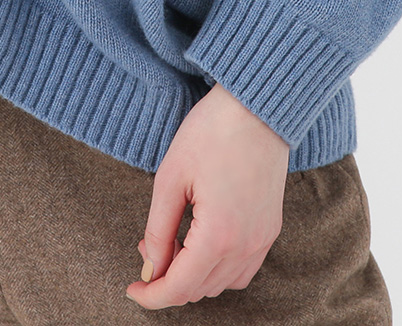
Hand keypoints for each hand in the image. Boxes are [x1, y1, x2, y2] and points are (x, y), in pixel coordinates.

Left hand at [125, 82, 289, 309]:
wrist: (257, 106)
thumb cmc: (211, 132)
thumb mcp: (171, 177)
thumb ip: (158, 229)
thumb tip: (150, 265)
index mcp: (218, 235)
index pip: (180, 288)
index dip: (151, 296)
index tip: (131, 289)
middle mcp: (246, 246)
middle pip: (200, 289)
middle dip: (168, 279)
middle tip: (147, 249)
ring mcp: (263, 238)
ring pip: (222, 283)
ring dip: (193, 275)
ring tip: (172, 242)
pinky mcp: (270, 227)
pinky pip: (243, 269)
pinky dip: (219, 269)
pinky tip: (201, 245)